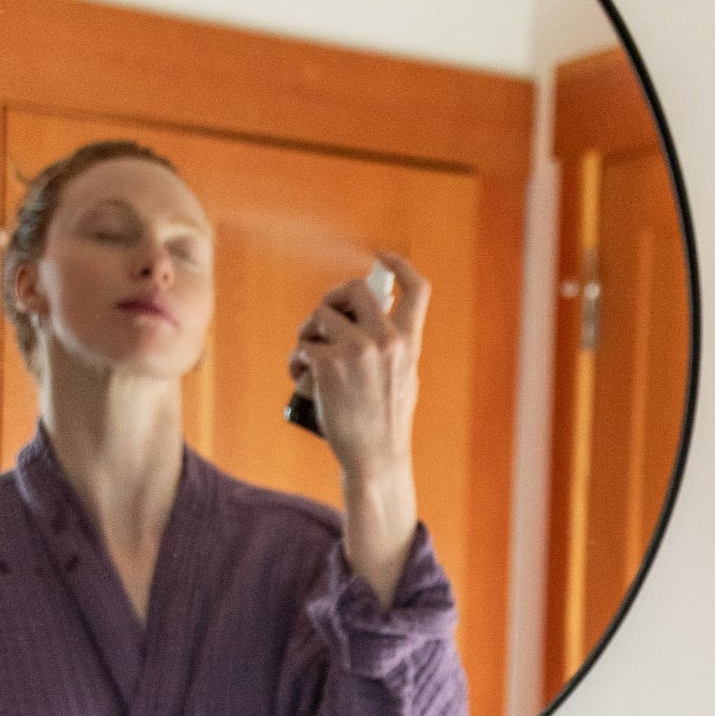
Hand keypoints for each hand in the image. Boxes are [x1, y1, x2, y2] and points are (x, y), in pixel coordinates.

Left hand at [289, 252, 430, 484]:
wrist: (375, 457)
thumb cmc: (386, 420)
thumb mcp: (405, 376)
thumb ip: (394, 345)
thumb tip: (371, 316)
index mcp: (409, 342)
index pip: (416, 288)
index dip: (399, 264)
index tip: (382, 257)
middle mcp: (385, 340)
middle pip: (355, 288)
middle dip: (334, 297)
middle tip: (324, 317)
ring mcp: (356, 350)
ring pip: (320, 316)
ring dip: (309, 333)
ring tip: (308, 358)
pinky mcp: (328, 364)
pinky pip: (303, 347)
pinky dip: (298, 362)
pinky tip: (301, 379)